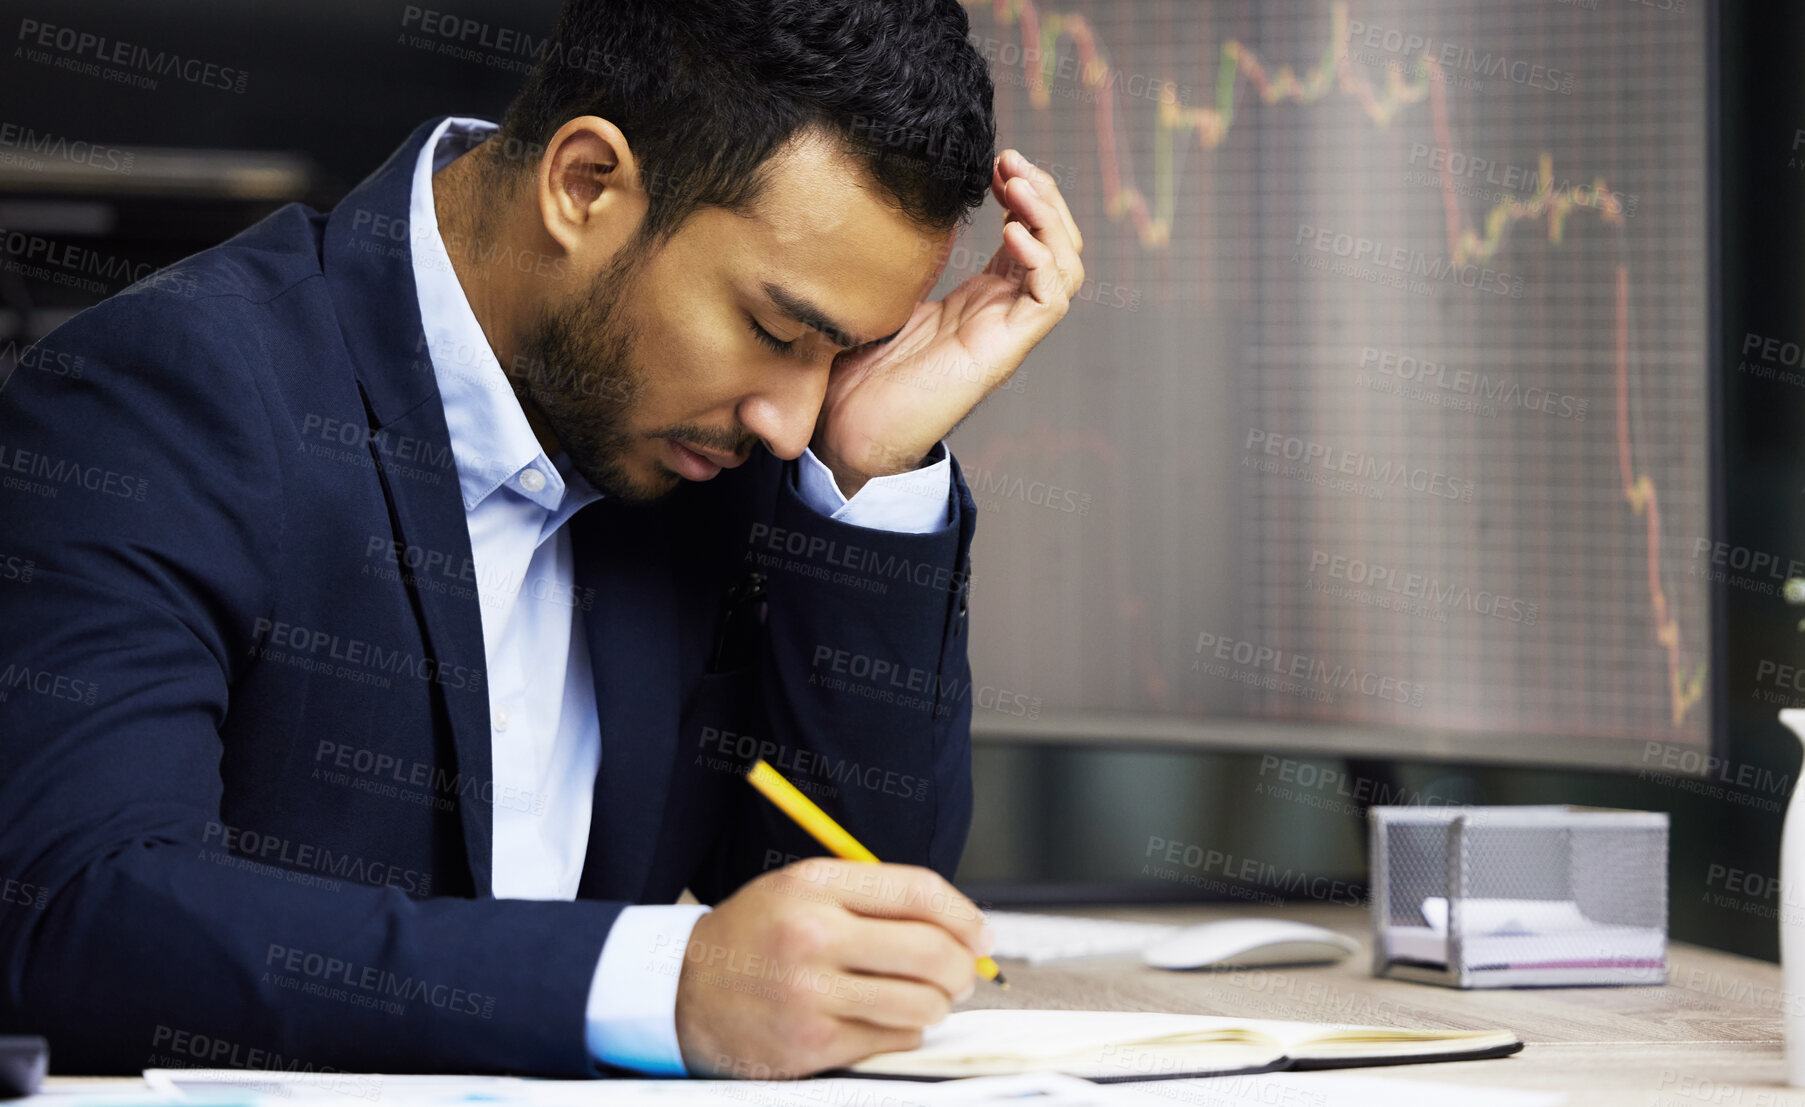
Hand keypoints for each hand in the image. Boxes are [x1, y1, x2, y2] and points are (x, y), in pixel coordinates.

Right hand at [673, 859, 993, 1078]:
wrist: (683, 990)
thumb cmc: (757, 935)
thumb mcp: (803, 888)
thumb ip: (875, 896)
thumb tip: (960, 926)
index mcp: (815, 884)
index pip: (919, 892)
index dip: (965, 914)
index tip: (980, 932)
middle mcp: (813, 935)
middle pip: (931, 951)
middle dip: (964, 966)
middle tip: (964, 972)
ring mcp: (811, 994)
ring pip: (922, 1003)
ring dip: (938, 1003)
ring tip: (926, 996)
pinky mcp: (811, 1043)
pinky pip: (894, 1039)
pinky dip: (904, 1031)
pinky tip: (885, 1018)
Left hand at [811, 149, 1084, 496]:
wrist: (846, 434)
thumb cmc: (856, 374)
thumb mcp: (878, 295)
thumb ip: (894, 258)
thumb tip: (875, 206)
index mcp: (980, 297)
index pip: (1027, 233)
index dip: (1022, 191)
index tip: (994, 160)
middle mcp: (1002, 311)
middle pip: (1056, 242)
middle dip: (1043, 193)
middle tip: (1009, 160)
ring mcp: (1005, 332)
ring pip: (1065, 266)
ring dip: (1050, 218)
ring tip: (1018, 186)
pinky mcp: (1002, 354)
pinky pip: (1048, 302)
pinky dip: (1042, 262)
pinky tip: (1012, 232)